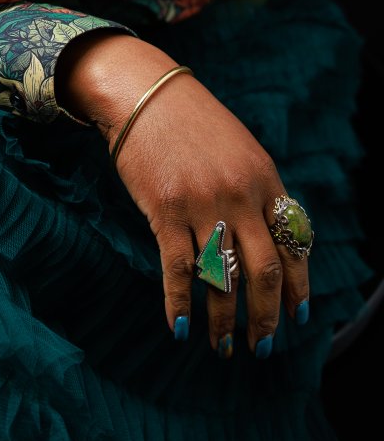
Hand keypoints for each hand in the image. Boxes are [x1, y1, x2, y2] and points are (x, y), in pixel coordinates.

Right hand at [55, 31, 309, 355]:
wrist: (143, 93)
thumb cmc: (191, 122)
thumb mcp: (239, 150)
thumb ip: (257, 191)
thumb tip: (273, 242)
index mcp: (264, 178)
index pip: (293, 243)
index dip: (298, 287)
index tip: (298, 317)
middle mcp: (238, 194)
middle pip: (263, 271)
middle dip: (266, 318)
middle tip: (263, 347)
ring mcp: (202, 203)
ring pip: (222, 279)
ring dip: (223, 322)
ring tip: (222, 347)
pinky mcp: (165, 210)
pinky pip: (179, 269)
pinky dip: (179, 304)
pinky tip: (179, 327)